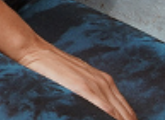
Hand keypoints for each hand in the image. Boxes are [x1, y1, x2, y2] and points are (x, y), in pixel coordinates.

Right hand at [17, 44, 135, 119]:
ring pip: (119, 112)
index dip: (127, 119)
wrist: (37, 51)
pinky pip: (106, 108)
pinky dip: (111, 118)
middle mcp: (104, 82)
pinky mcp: (85, 88)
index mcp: (104, 80)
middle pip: (126, 112)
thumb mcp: (77, 77)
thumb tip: (96, 106)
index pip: (125, 107)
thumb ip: (90, 90)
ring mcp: (96, 84)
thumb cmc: (52, 65)